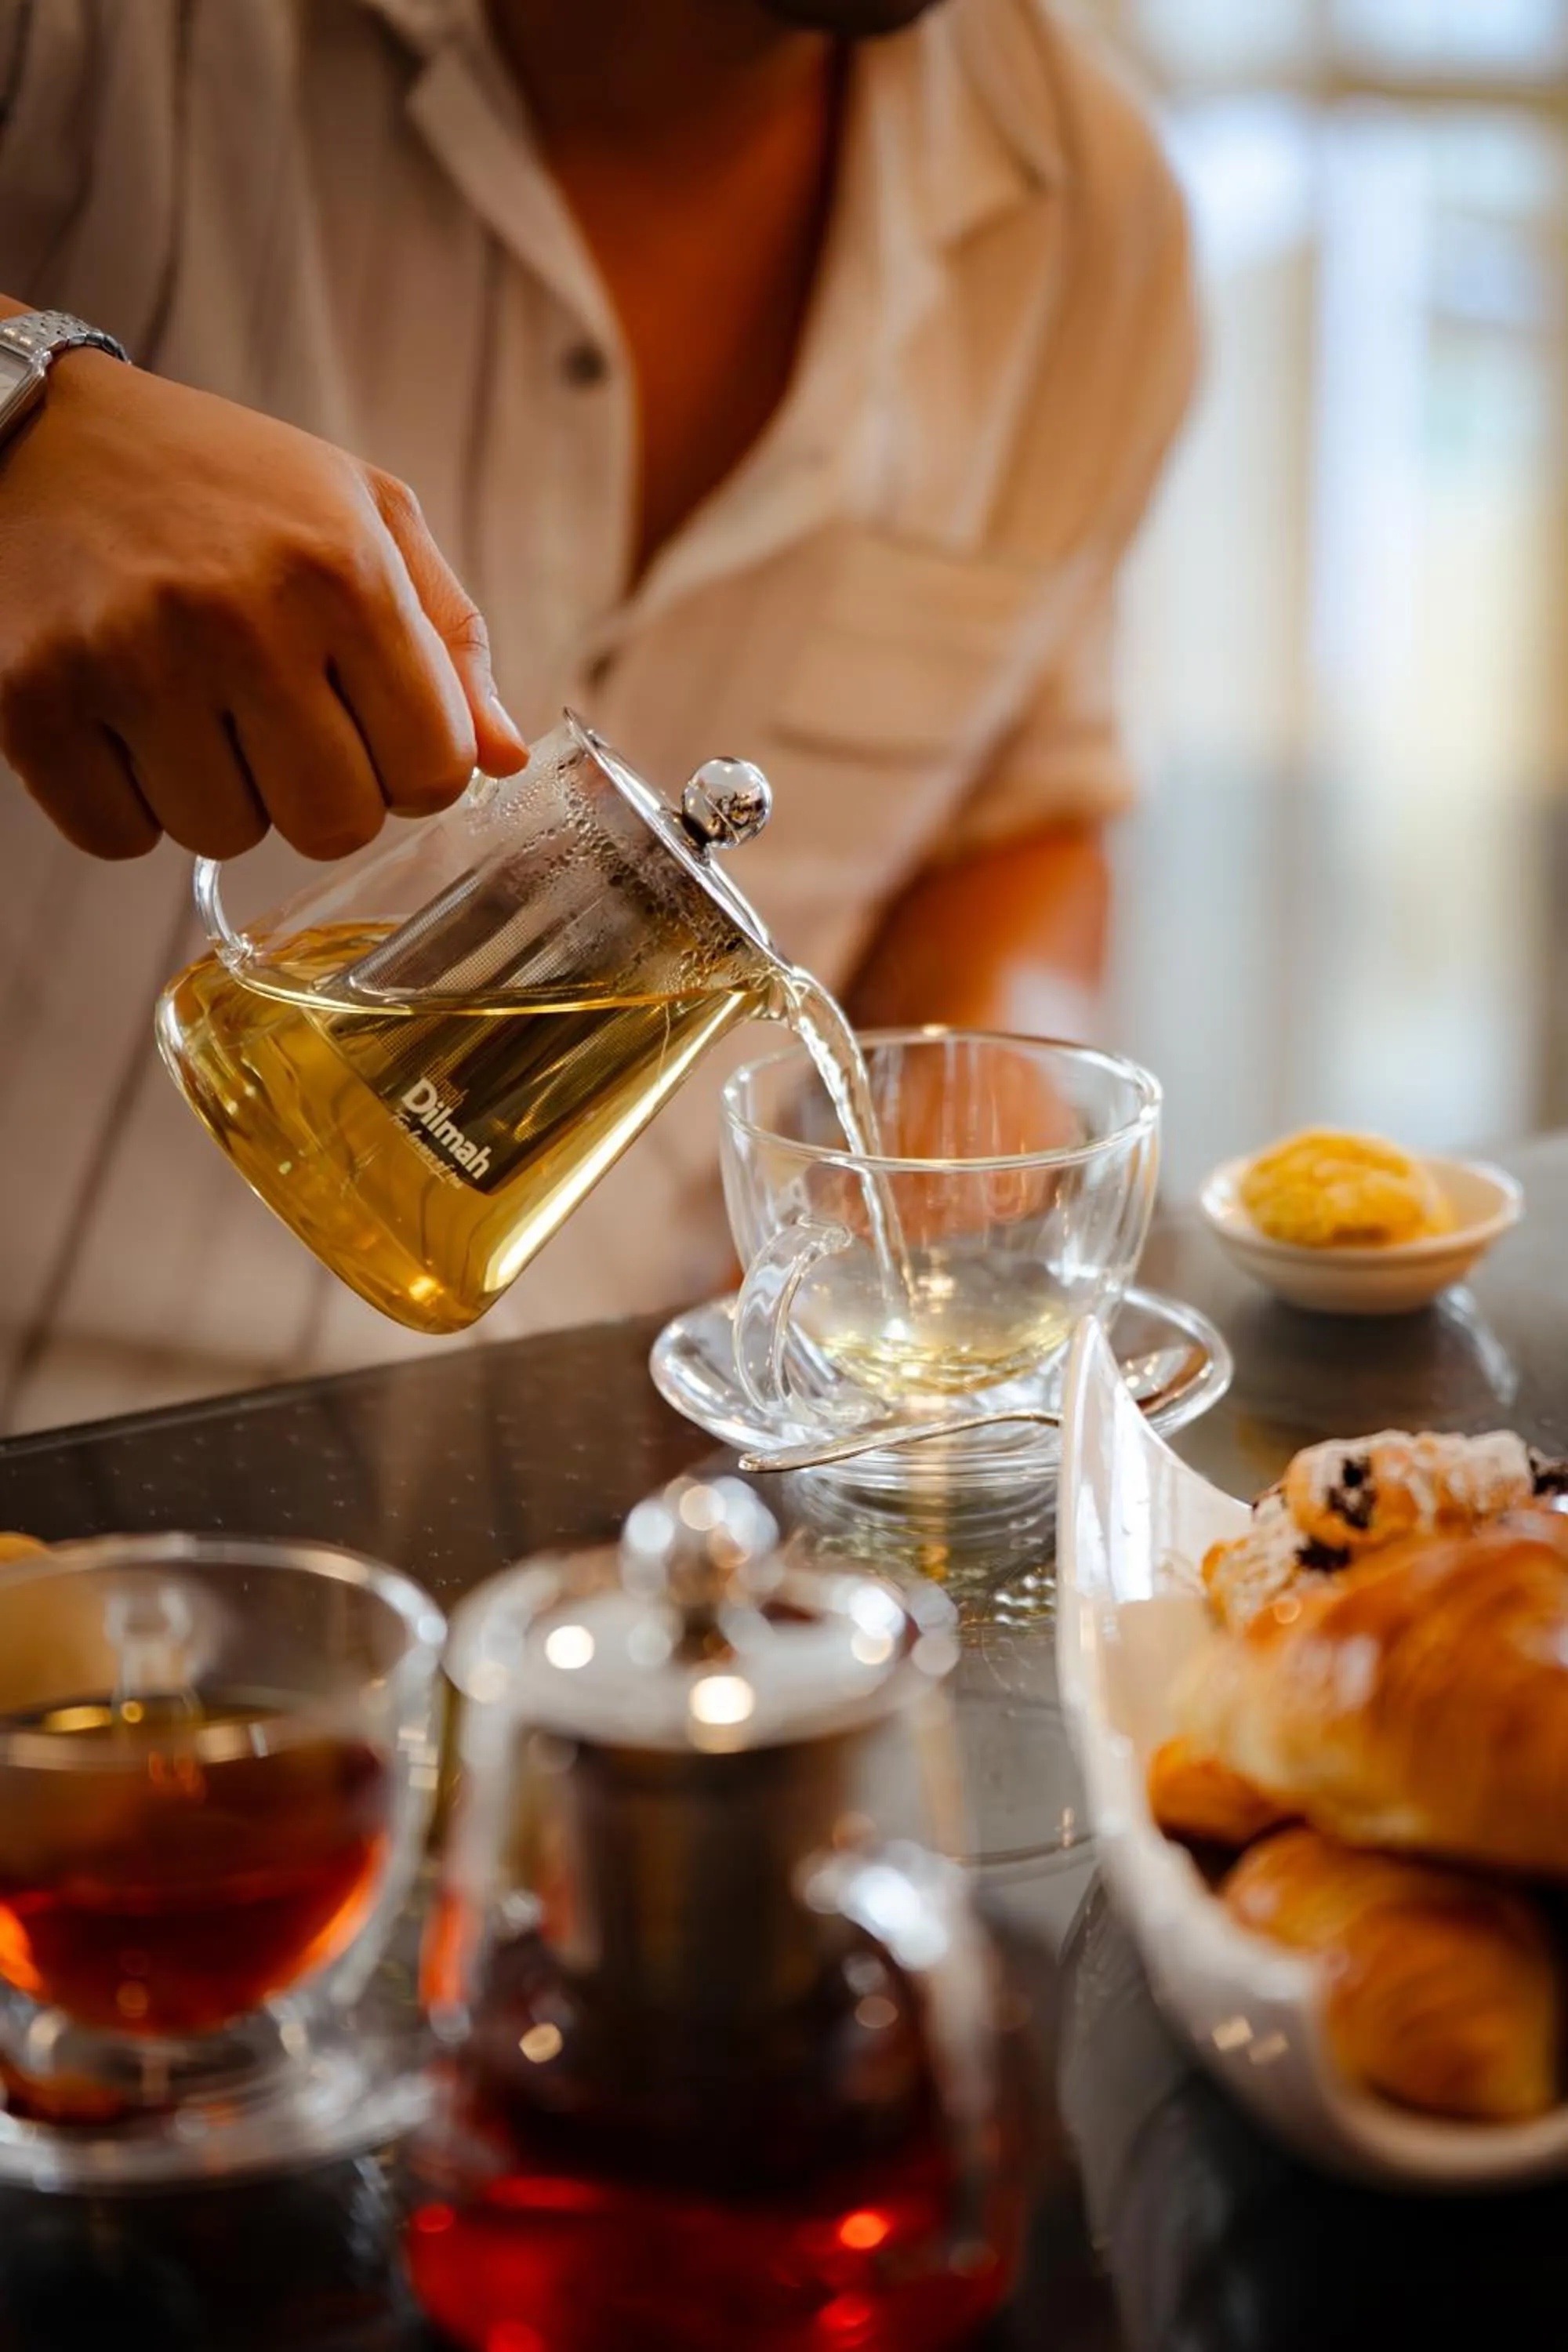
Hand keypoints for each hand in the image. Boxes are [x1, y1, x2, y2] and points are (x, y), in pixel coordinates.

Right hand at [0, 352, 528, 859]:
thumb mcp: (360, 515)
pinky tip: (115, 720)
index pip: (434, 772)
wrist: (22, 428)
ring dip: (216, 794)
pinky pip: (118, 839)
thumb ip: (449, 639)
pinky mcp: (32, 701)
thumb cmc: (216, 482)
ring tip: (184, 702)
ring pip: (226, 839)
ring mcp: (129, 661)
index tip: (365, 725)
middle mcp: (241, 616)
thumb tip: (505, 760)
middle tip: (270, 721)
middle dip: (316, 794)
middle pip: (336, 826)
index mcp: (342, 568)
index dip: (407, 767)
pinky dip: (123, 803)